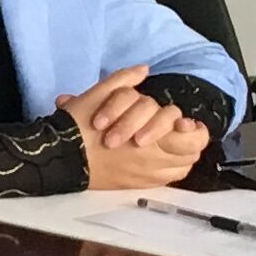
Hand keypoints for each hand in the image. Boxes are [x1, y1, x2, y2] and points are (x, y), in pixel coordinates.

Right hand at [69, 67, 206, 189]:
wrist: (61, 156)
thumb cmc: (79, 127)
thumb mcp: (99, 94)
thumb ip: (124, 80)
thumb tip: (143, 70)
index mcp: (151, 138)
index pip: (192, 137)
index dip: (194, 129)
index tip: (183, 122)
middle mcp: (153, 160)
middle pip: (191, 154)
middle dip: (189, 140)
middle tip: (178, 131)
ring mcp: (146, 175)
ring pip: (181, 167)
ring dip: (181, 155)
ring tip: (170, 144)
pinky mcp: (136, 185)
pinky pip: (166, 180)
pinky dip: (169, 169)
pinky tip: (158, 158)